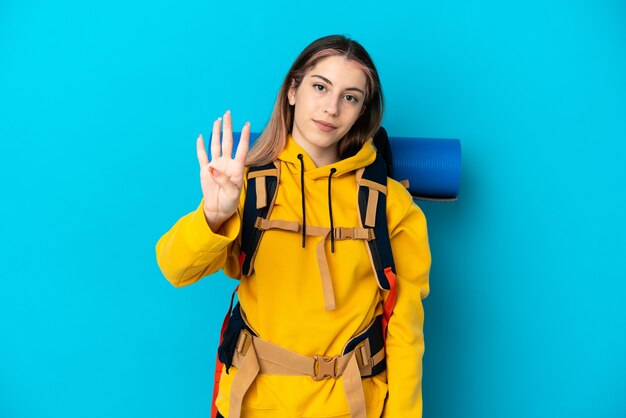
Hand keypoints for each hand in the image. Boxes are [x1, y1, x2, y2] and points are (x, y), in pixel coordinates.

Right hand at [196, 110, 249, 230]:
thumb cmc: (229, 201)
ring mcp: (216, 165)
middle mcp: (227, 163)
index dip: (244, 136)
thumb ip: (223, 180)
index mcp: (236, 167)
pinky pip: (202, 156)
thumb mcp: (231, 192)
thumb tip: (212, 169)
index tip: (246, 123)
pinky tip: (201, 137)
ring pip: (216, 145)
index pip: (241, 148)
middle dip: (227, 127)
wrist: (218, 209)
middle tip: (228, 114)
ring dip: (216, 133)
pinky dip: (201, 146)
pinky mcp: (205, 170)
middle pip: (227, 141)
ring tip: (217, 120)